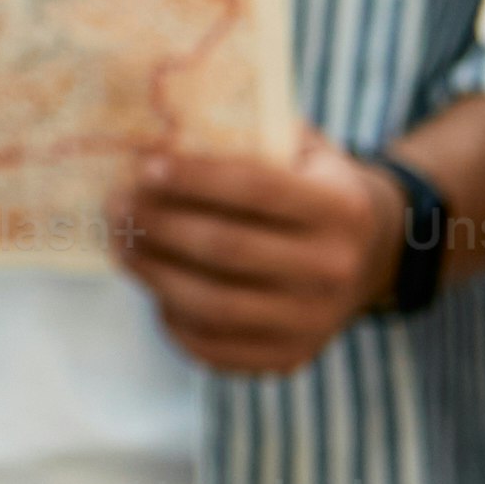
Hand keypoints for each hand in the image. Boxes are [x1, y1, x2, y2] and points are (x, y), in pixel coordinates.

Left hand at [119, 137, 406, 377]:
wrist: (368, 255)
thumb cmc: (310, 188)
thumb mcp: (301, 150)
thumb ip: (251, 135)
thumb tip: (163, 125)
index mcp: (341, 208)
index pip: (258, 190)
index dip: (196, 178)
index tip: (145, 166)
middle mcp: (335, 269)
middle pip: (226, 249)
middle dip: (159, 225)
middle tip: (116, 205)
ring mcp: (314, 321)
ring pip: (213, 304)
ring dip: (153, 273)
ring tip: (121, 245)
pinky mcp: (290, 358)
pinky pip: (214, 346)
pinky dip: (172, 319)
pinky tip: (153, 286)